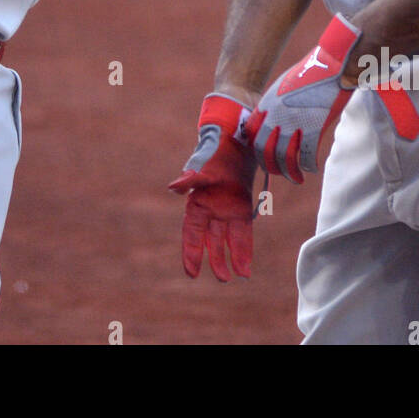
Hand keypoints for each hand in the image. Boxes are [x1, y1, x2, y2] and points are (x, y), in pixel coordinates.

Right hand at [168, 93, 256, 280]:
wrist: (236, 139)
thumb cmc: (215, 151)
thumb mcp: (204, 165)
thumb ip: (191, 179)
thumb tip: (173, 188)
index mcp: (197, 202)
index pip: (192, 232)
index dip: (191, 251)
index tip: (191, 272)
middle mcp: (210, 210)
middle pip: (210, 241)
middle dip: (214, 260)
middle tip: (222, 279)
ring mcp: (226, 210)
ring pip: (227, 241)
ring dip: (230, 258)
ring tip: (234, 277)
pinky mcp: (241, 208)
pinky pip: (243, 233)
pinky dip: (243, 249)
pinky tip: (246, 266)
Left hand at [243, 14, 361, 183]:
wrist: (332, 64)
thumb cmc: (312, 71)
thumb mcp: (285, 84)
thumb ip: (277, 104)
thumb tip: (276, 120)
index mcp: (267, 103)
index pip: (252, 134)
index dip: (257, 150)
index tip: (265, 156)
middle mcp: (276, 114)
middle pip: (264, 150)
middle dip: (270, 166)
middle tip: (279, 172)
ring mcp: (294, 122)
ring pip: (285, 158)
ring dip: (290, 172)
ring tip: (297, 178)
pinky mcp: (313, 127)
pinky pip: (306, 156)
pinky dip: (308, 166)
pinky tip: (312, 168)